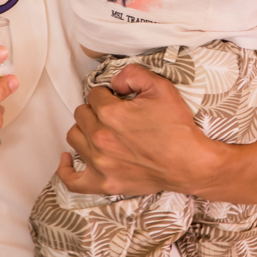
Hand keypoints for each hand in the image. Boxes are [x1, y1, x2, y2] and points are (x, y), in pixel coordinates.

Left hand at [56, 64, 219, 196]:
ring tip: (101, 129)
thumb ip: (133, 74)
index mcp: (111, 114)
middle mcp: (100, 138)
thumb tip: (115, 82)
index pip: (94, 94)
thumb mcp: (161, 87)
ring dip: (85, 130)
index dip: (108, 94)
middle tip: (115, 114)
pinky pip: (72, 179)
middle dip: (96, 109)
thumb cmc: (177, 127)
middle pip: (82, 114)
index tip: (120, 99)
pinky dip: (66, 168)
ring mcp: (100, 163)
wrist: (190, 163)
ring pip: (74, 137)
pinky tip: (68, 158)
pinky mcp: (104, 183)